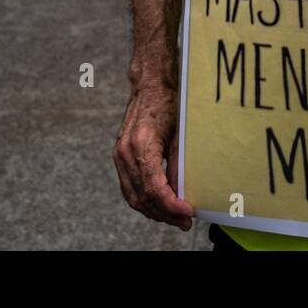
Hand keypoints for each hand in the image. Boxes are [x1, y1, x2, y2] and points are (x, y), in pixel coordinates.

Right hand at [113, 84, 194, 229]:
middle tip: (185, 221)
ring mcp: (119, 155)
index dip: (171, 205)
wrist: (149, 85)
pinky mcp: (120, 156)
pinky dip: (144, 200)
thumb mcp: (180, 132)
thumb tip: (183, 192)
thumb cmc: (168, 103)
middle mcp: (125, 152)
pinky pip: (129, 187)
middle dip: (165, 213)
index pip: (153, 188)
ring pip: (133, 196)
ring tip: (175, 218)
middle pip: (142, 197)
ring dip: (154, 211)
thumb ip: (179, 163)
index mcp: (141, 145)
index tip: (187, 212)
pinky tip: (160, 206)